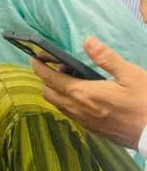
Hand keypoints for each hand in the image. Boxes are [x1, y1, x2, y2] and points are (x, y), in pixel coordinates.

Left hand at [32, 36, 146, 147]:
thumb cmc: (145, 103)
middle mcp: (77, 109)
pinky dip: (67, 102)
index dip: (39, 67)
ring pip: (58, 105)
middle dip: (46, 78)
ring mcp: (83, 121)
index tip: (35, 58)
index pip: (50, 79)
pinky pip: (69, 114)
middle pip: (48, 93)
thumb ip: (106, 58)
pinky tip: (83, 95)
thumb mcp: (130, 75)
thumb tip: (88, 41)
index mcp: (83, 94)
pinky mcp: (91, 129)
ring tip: (73, 79)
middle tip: (60, 66)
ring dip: (57, 91)